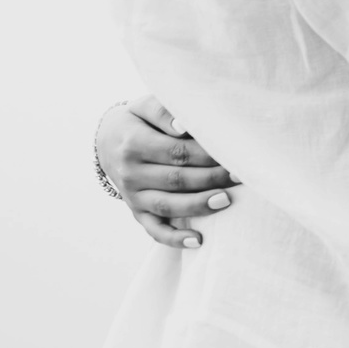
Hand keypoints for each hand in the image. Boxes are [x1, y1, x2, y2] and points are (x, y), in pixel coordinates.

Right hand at [97, 95, 238, 248]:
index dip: (206, 155)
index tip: (233, 154)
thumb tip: (184, 125)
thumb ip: (163, 111)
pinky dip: (174, 238)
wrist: (108, 141)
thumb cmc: (137, 120)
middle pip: (176, 179)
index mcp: (134, 144)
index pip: (176, 152)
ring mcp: (132, 196)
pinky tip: (197, 240)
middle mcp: (130, 173)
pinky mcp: (136, 211)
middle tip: (241, 176)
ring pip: (167, 206)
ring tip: (226, 200)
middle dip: (211, 179)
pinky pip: (154, 229)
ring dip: (199, 205)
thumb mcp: (144, 106)